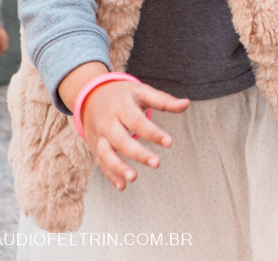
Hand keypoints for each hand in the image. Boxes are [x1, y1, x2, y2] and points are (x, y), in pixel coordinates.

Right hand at [60, 63, 189, 190]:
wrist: (91, 95)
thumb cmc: (124, 94)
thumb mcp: (142, 91)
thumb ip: (163, 100)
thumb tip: (186, 103)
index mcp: (121, 107)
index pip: (136, 121)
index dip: (152, 133)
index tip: (169, 142)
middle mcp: (107, 123)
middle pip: (120, 140)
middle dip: (137, 153)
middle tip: (157, 163)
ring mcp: (99, 136)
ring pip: (105, 154)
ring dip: (118, 168)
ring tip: (133, 178)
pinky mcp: (95, 146)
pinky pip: (101, 162)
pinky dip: (110, 175)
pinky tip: (123, 186)